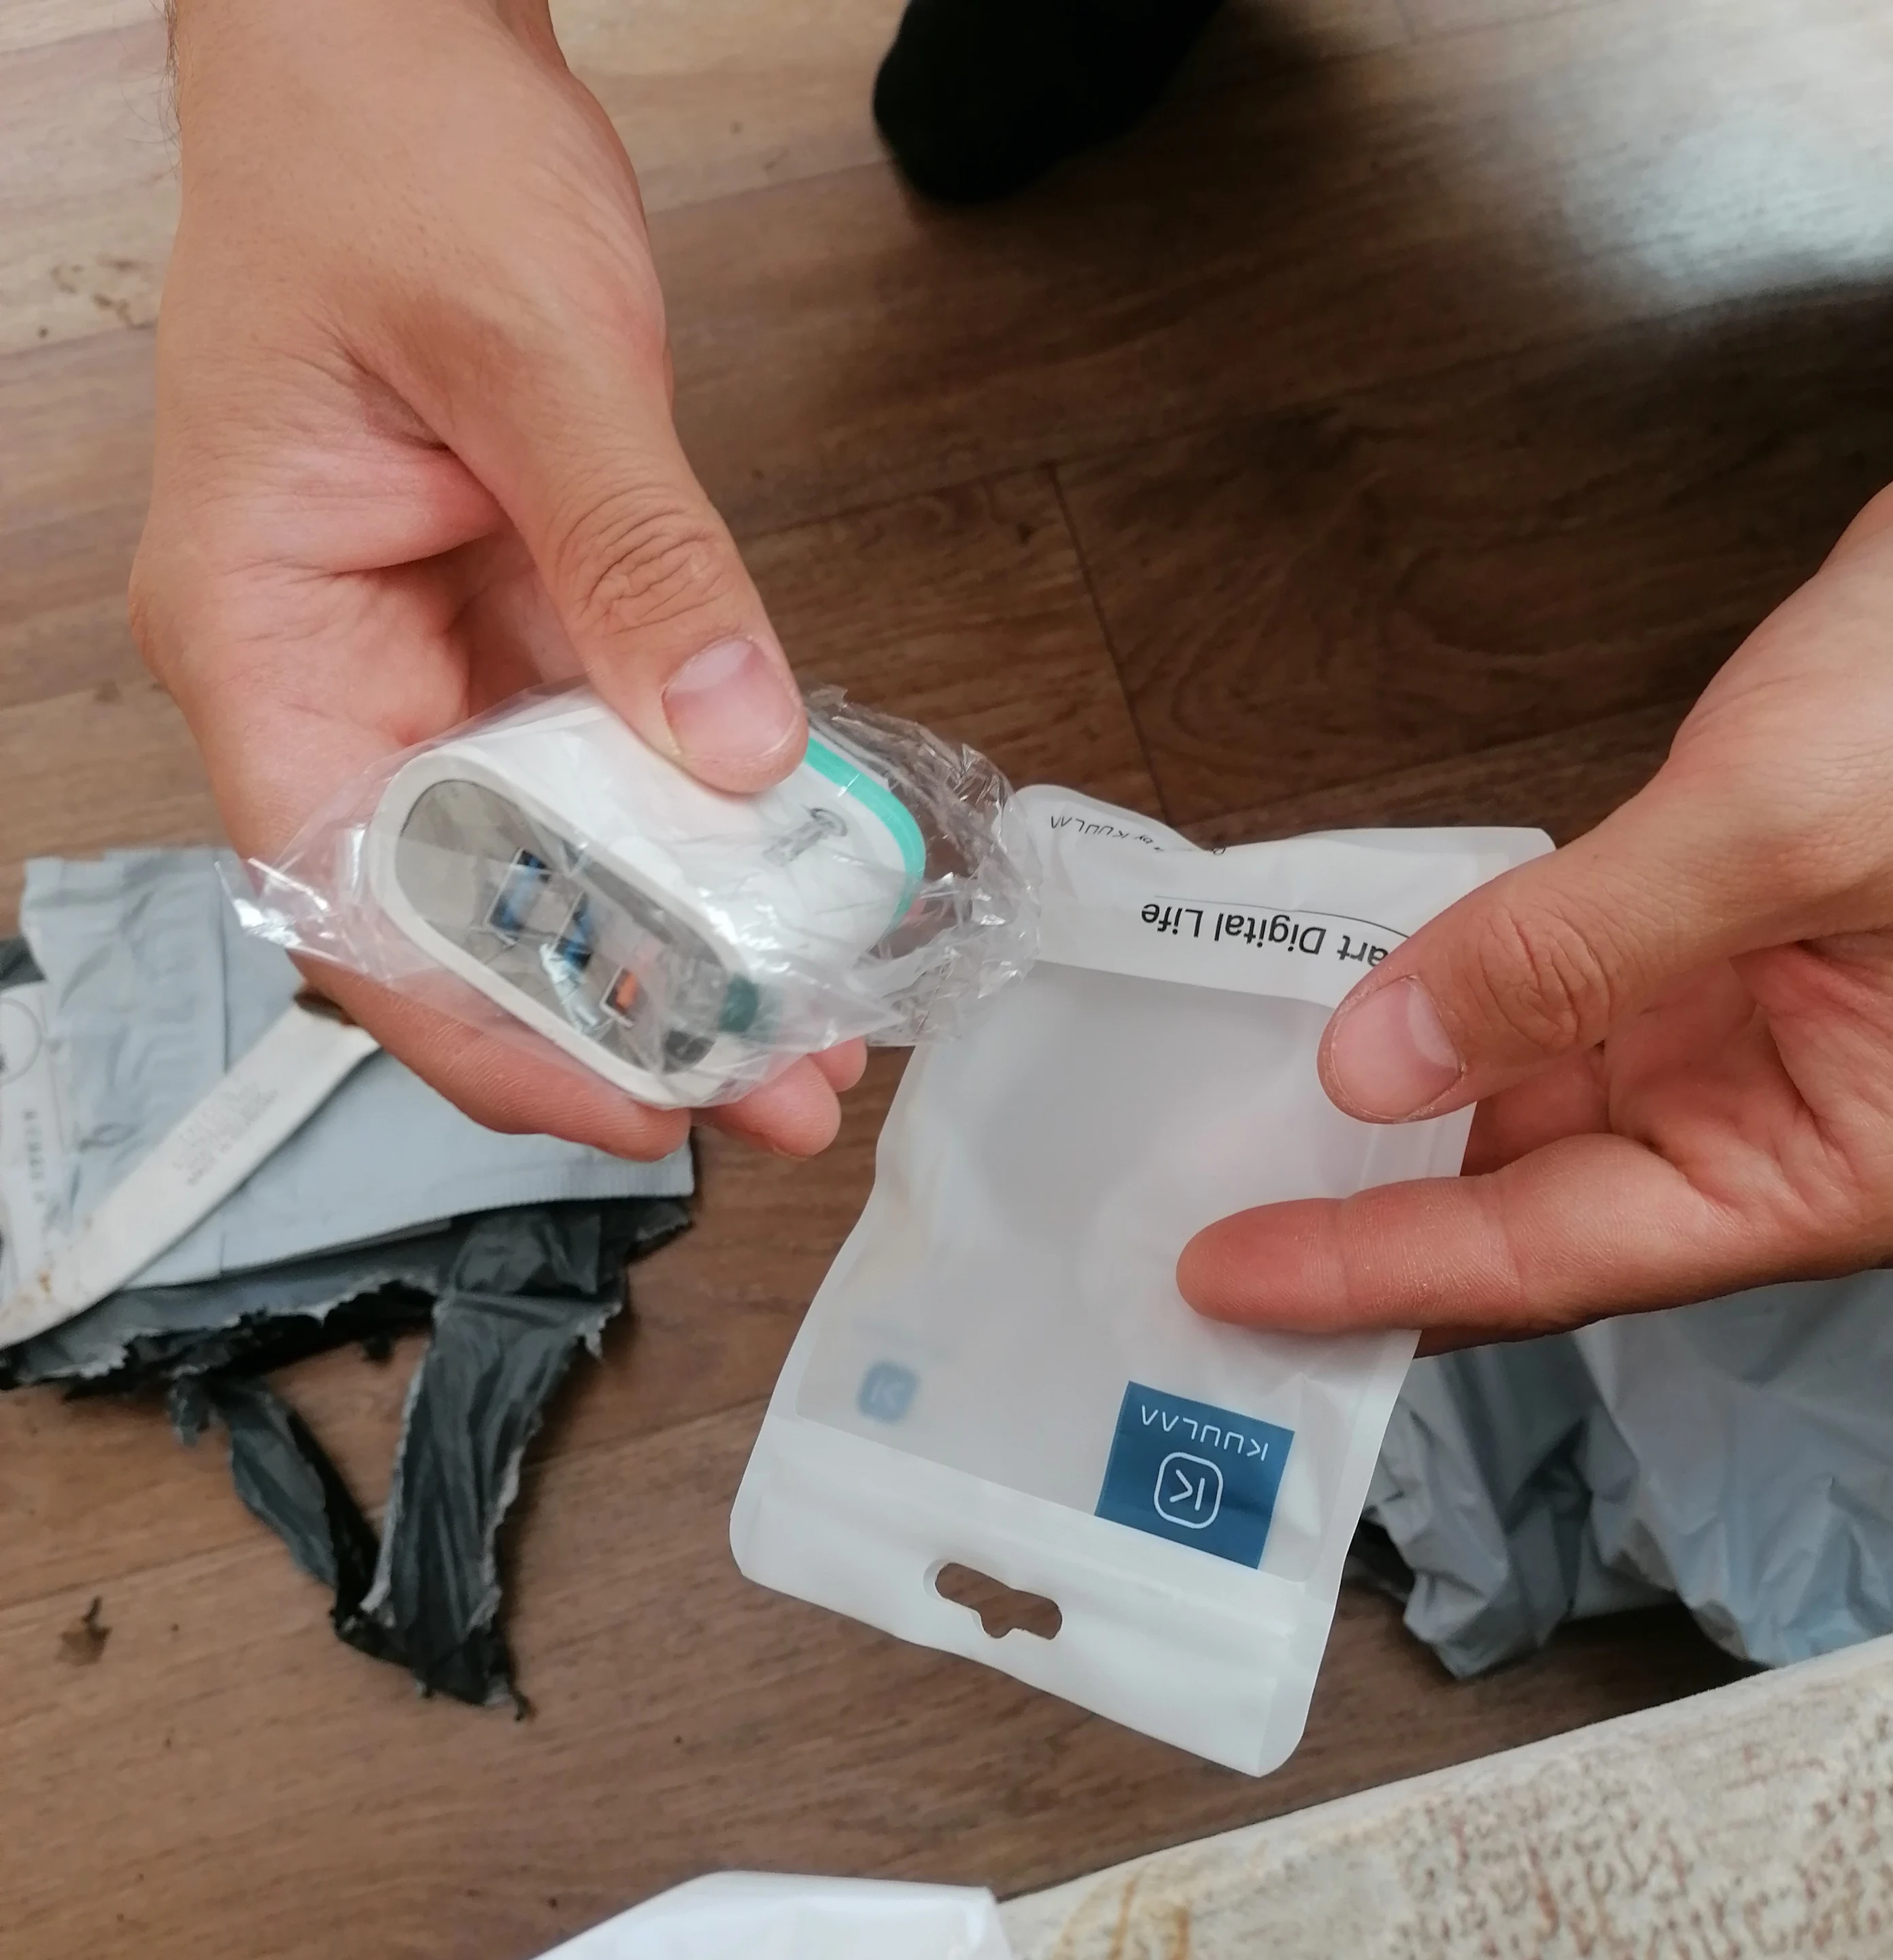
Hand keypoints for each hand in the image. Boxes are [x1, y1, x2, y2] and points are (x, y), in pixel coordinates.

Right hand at [129, 0, 861, 1159]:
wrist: (392, 59)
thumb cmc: (387, 162)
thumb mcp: (533, 357)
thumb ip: (637, 559)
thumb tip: (735, 745)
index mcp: (265, 638)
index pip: (359, 907)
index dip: (496, 1031)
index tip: (639, 1101)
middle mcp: (336, 677)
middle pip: (466, 912)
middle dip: (620, 1013)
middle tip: (777, 1084)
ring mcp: (429, 661)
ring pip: (550, 856)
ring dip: (675, 944)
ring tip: (807, 1022)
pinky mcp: (518, 629)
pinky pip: (607, 766)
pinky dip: (694, 833)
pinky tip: (784, 885)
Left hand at [1180, 436, 1892, 1339]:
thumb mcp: (1772, 826)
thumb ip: (1564, 956)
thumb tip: (1375, 1062)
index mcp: (1828, 1161)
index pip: (1556, 1254)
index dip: (1379, 1270)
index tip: (1226, 1277)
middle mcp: (1774, 1132)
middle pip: (1529, 1217)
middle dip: (1369, 1229)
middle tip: (1198, 1241)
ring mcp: (1731, 1050)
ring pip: (1522, 1126)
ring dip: (1390, 1135)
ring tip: (1231, 1152)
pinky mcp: (1693, 967)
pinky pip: (1539, 1024)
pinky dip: (1442, 1029)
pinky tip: (1340, 1031)